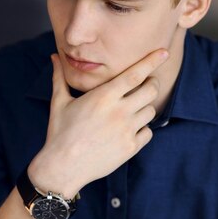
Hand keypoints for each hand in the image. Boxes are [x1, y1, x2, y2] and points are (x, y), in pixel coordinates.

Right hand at [28, 49, 168, 196]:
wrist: (62, 166)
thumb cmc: (59, 132)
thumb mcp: (59, 102)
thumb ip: (60, 77)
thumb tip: (54, 56)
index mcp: (103, 97)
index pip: (135, 74)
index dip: (151, 61)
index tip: (163, 52)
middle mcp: (119, 112)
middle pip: (151, 90)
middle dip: (152, 84)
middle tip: (146, 84)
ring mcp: (126, 131)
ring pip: (151, 111)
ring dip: (145, 107)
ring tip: (133, 108)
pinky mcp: (130, 148)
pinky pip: (148, 132)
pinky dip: (143, 128)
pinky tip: (130, 129)